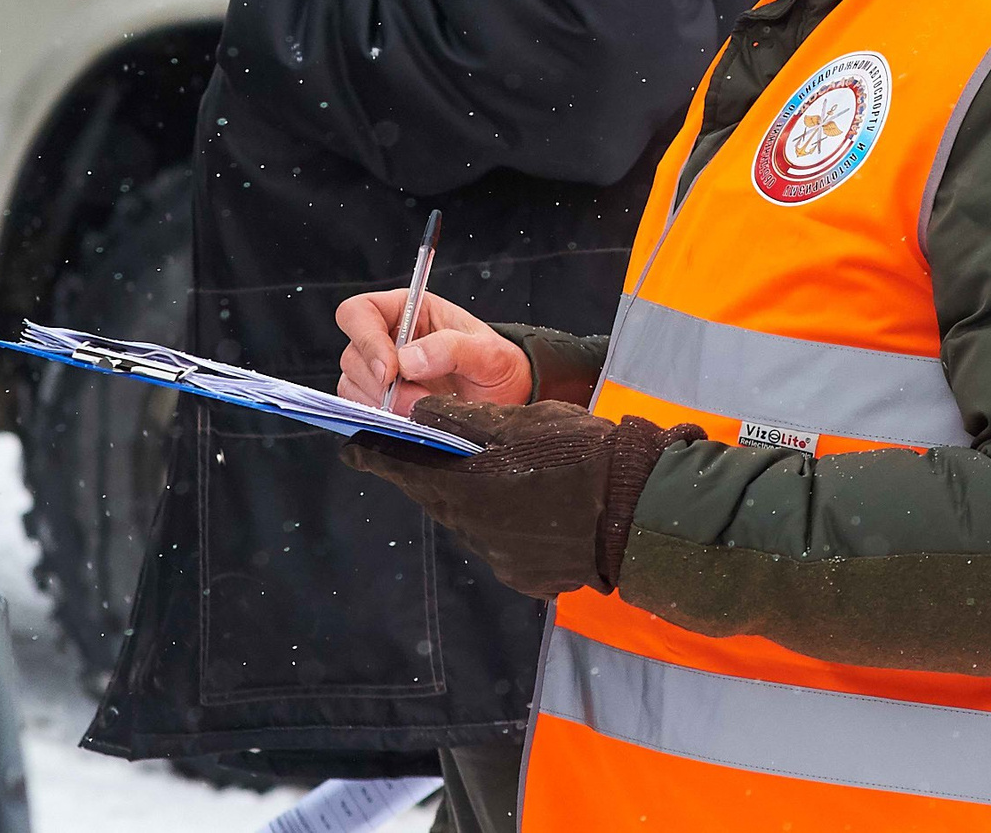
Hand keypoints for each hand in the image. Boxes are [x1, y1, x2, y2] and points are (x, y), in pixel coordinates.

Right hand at [335, 289, 531, 412]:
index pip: (360, 312)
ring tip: (423, 410)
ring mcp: (383, 373)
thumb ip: (451, 349)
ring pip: (352, 385)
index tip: (392, 371)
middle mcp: (389, 339)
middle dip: (382, 384)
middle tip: (419, 400)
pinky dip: (381, 419)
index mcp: (409, 311)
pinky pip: (361, 410)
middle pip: (353, 355)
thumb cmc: (500, 367)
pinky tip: (411, 420)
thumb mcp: (489, 353)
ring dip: (383, 405)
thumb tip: (408, 360)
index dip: (366, 339)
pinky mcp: (382, 403)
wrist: (508, 400)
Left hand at [340, 397, 701, 597]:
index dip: (372, 452)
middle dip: (432, 471)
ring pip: (470, 519)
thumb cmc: (580, 452)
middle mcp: (471, 528)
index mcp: (463, 486)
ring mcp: (499, 557)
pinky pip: (503, 544)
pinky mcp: (526, 576)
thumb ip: (462, 422)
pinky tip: (537, 507)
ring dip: (476, 498)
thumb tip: (414, 414)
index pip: (397, 467)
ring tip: (508, 475)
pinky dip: (510, 524)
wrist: (639, 509)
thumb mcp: (521, 421)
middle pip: (434, 495)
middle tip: (438, 449)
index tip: (351, 442)